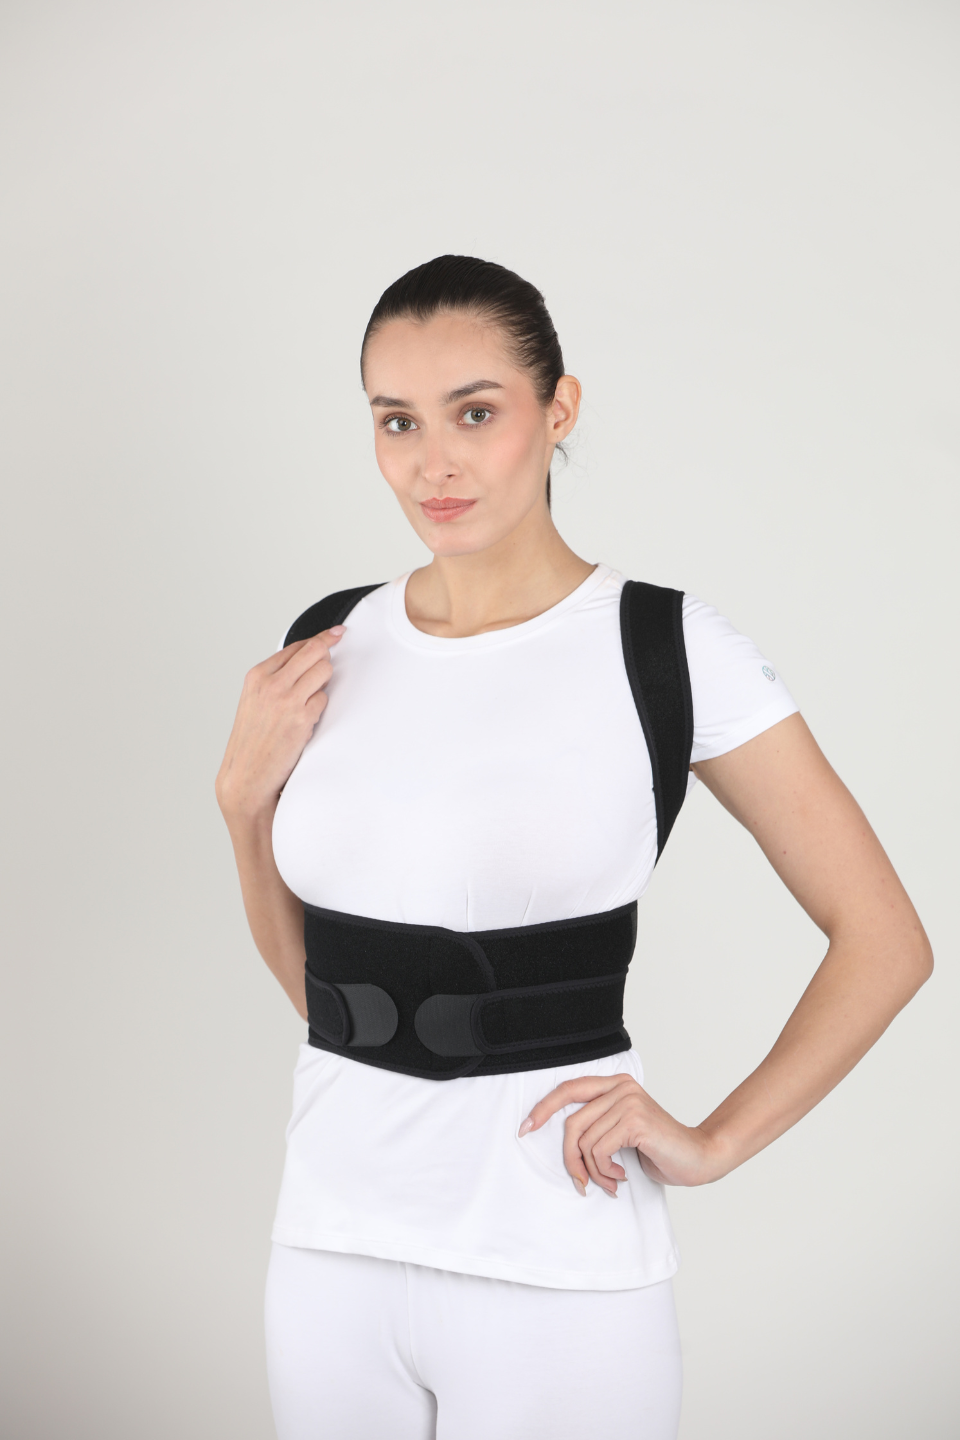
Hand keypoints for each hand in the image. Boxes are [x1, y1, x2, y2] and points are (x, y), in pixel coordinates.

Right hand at [216, 627, 343, 824]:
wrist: (247, 775)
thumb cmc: (253, 740)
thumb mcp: (255, 700)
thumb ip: (276, 678)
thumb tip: (307, 659)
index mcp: (257, 675)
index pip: (296, 646)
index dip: (321, 638)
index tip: (337, 632)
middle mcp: (271, 683)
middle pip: (315, 652)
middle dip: (326, 657)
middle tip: (327, 667)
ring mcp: (286, 699)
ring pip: (324, 671)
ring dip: (323, 685)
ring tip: (307, 703)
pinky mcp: (301, 718)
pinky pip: (324, 699)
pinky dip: (319, 708)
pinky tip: (304, 722)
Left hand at [518, 1073, 727, 1196]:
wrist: (697, 1158)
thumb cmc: (658, 1149)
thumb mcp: (622, 1131)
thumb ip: (598, 1124)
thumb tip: (565, 1142)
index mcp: (615, 1084)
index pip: (568, 1089)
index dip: (543, 1108)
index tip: (525, 1128)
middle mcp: (621, 1087)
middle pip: (572, 1123)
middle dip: (570, 1158)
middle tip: (581, 1182)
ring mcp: (629, 1101)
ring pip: (584, 1141)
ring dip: (593, 1171)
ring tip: (611, 1180)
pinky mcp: (635, 1121)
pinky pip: (599, 1151)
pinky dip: (605, 1172)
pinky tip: (621, 1176)